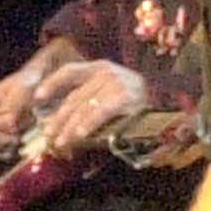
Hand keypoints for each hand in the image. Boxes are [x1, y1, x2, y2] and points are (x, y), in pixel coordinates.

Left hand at [32, 59, 149, 155]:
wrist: (173, 101)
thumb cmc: (142, 100)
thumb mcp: (115, 91)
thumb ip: (93, 100)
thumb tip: (68, 122)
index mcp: (100, 67)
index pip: (69, 72)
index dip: (52, 84)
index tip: (37, 98)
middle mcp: (106, 73)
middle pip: (74, 98)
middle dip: (59, 119)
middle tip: (49, 135)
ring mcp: (115, 84)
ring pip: (83, 108)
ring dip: (69, 128)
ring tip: (60, 142)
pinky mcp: (124, 98)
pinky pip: (100, 113)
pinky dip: (87, 125)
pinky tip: (79, 136)